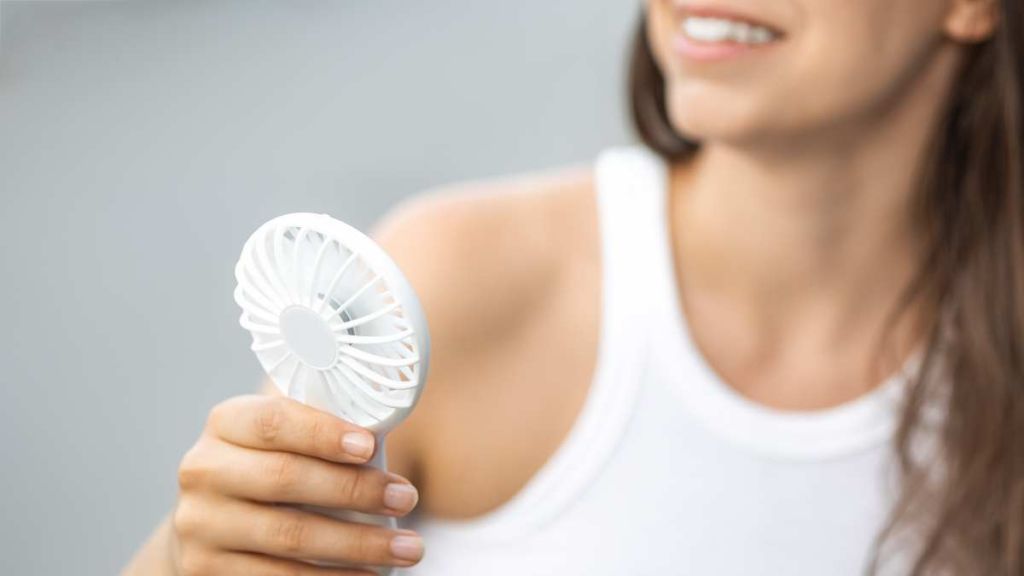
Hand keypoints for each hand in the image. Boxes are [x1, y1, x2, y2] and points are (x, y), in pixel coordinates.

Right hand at [171, 394, 422, 574]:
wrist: (215, 524)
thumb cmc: (276, 468)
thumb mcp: (287, 440)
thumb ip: (324, 433)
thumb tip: (385, 434)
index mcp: (226, 423)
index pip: (273, 421)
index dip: (322, 434)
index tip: (370, 447)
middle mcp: (204, 471)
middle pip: (285, 479)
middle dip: (355, 490)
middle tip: (406, 497)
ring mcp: (200, 524)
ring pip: (289, 536)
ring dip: (358, 545)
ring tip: (408, 547)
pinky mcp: (205, 570)